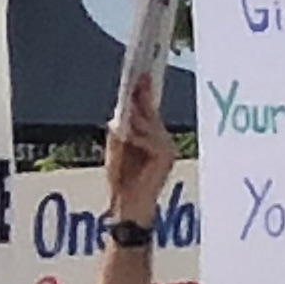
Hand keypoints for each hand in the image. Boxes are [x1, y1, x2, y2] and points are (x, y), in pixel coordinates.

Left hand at [104, 76, 176, 221]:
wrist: (126, 208)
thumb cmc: (121, 182)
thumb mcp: (117, 150)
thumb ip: (120, 131)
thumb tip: (120, 111)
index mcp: (155, 139)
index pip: (149, 112)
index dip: (144, 93)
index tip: (139, 75)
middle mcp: (164, 142)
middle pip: (151, 114)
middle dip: (142, 96)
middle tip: (138, 77)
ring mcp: (167, 150)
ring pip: (150, 125)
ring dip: (135, 118)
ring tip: (125, 111)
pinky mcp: (165, 158)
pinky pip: (149, 140)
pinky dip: (136, 137)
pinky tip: (128, 136)